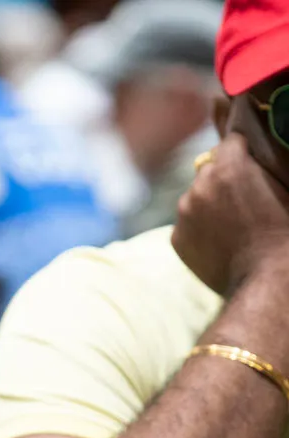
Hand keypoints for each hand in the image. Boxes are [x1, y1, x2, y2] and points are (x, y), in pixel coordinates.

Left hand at [172, 134, 288, 294]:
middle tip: (243, 198)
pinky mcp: (176, 238)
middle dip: (223, 177)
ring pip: (195, 197)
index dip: (243, 153)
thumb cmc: (285, 231)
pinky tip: (219, 240)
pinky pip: (186, 224)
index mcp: (228, 167)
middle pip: (209, 169)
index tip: (252, 164)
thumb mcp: (284, 186)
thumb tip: (248, 152)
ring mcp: (184, 214)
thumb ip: (263, 165)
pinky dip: (199, 227)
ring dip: (208, 203)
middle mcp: (199, 187)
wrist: (266, 278)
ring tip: (231, 222)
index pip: (230, 143)